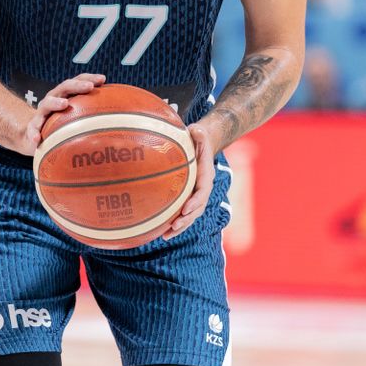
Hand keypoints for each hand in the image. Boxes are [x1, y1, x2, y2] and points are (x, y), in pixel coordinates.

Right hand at [18, 73, 105, 155]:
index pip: (78, 82)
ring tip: (64, 104)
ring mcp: (42, 112)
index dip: (89, 78)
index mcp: (65, 95)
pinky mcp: (32, 127)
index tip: (103, 79)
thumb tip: (119, 121)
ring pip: (47, 104)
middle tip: (89, 87)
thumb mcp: (75, 118)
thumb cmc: (59, 124)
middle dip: (77, 85)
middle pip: (64, 87)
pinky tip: (38, 138)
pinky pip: (32, 129)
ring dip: (56, 102)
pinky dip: (34, 132)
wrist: (33, 135)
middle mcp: (53, 99)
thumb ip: (92, 115)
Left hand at [163, 122, 217, 239]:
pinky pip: (181, 215)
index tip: (186, 208)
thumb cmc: (197, 139)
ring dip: (179, 227)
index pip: (203, 191)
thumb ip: (199, 133)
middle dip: (186, 219)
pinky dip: (173, 225)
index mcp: (206, 176)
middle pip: (197, 208)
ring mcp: (195, 196)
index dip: (196, 201)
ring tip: (165, 236)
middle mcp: (202, 189)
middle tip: (174, 226)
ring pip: (189, 216)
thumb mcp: (199, 133)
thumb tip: (195, 129)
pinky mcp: (186, 200)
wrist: (199, 146)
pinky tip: (160, 234)